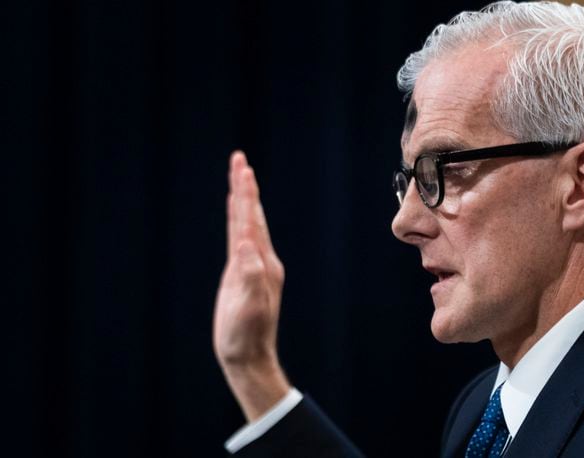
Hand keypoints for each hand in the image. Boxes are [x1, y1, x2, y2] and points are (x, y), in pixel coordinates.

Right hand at [214, 151, 290, 420]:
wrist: (248, 357)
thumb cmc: (246, 335)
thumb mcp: (248, 307)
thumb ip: (249, 276)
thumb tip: (245, 245)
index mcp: (262, 263)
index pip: (251, 220)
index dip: (245, 194)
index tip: (242, 169)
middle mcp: (261, 259)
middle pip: (250, 215)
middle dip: (244, 187)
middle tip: (238, 159)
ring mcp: (253, 266)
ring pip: (246, 224)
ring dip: (242, 199)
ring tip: (238, 175)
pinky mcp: (242, 275)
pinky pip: (239, 239)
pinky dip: (237, 221)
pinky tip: (235, 214)